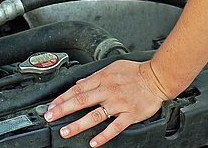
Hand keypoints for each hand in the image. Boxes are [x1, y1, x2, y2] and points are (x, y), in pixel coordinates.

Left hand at [44, 60, 169, 146]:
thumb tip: (80, 82)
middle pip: (82, 101)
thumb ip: (95, 75)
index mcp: (104, 78)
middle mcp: (109, 90)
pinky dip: (104, 135)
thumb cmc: (136, 72)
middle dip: (63, 109)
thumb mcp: (113, 66)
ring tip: (65, 131)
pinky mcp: (130, 114)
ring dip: (78, 124)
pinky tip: (94, 142)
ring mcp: (119, 103)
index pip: (79, 88)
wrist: (157, 77)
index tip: (51, 106)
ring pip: (95, 115)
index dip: (63, 98)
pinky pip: (115, 127)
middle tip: (50, 117)